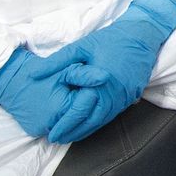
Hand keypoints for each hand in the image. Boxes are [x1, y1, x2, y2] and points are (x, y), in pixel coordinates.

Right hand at [0, 48, 85, 138]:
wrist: (11, 82)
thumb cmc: (39, 73)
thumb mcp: (64, 71)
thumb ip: (85, 75)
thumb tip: (105, 78)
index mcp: (63, 107)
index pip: (88, 107)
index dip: (93, 96)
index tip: (92, 89)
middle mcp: (52, 123)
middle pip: (81, 121)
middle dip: (88, 110)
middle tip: (87, 99)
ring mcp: (42, 130)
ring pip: (70, 128)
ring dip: (78, 120)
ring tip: (78, 105)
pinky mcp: (35, 131)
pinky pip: (57, 129)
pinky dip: (64, 123)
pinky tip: (65, 112)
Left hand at [36, 0, 175, 143]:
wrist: (141, 35)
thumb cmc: (110, 39)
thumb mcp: (80, 47)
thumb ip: (56, 62)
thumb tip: (33, 75)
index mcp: (99, 83)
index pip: (79, 111)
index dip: (64, 124)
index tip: (51, 134)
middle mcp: (114, 94)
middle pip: (91, 121)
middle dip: (73, 133)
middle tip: (57, 139)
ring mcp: (124, 97)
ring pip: (103, 120)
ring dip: (86, 130)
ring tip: (70, 136)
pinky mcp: (131, 96)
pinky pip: (112, 114)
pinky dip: (98, 122)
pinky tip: (89, 124)